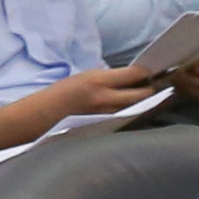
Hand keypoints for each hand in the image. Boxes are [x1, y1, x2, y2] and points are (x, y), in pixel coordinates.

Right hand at [36, 64, 166, 136]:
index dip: (146, 73)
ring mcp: (107, 116)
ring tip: (150, 97)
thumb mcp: (86, 76)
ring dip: (147, 103)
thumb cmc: (64, 92)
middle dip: (151, 89)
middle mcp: (105, 99)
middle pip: (142, 95)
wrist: (44, 114)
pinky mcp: (106, 127)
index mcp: (98, 82)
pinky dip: (136, 113)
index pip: (133, 75)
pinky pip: (129, 119)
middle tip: (154, 85)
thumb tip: (134, 77)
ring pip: (139, 109)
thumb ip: (110, 78)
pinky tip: (140, 109)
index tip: (151, 71)